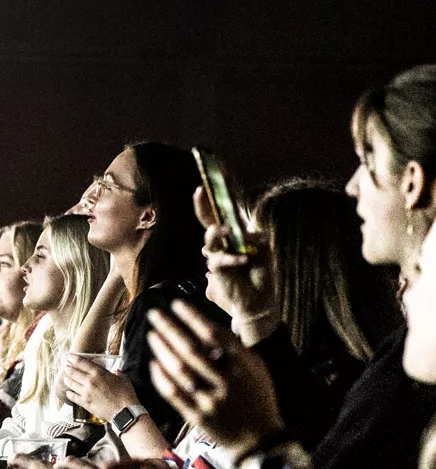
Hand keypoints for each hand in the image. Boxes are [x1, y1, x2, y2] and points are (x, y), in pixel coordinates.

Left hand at [62, 355, 138, 423]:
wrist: (125, 412)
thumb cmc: (126, 395)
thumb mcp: (123, 379)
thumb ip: (118, 373)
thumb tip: (116, 370)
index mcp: (99, 373)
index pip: (81, 362)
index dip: (72, 358)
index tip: (68, 357)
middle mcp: (90, 381)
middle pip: (73, 372)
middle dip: (68, 368)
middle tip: (66, 367)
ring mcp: (86, 392)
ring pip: (71, 384)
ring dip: (67, 380)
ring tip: (65, 378)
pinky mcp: (85, 403)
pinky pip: (73, 397)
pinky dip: (69, 394)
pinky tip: (68, 393)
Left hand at [146, 300, 283, 459]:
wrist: (260, 442)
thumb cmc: (257, 398)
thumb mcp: (257, 371)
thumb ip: (237, 349)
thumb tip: (209, 323)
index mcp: (245, 367)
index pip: (215, 335)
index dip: (193, 317)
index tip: (176, 304)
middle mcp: (228, 382)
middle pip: (192, 349)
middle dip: (170, 328)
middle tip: (154, 313)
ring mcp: (212, 401)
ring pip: (180, 370)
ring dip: (162, 349)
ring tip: (152, 334)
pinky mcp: (198, 417)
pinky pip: (174, 393)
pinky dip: (161, 377)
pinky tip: (154, 363)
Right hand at [194, 188, 277, 330]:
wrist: (260, 302)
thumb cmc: (263, 275)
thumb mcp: (266, 250)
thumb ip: (252, 237)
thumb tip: (238, 231)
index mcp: (237, 232)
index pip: (228, 206)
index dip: (224, 187)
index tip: (220, 166)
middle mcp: (224, 240)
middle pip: (209, 217)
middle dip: (203, 202)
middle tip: (201, 189)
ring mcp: (218, 253)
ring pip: (210, 236)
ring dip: (216, 231)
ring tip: (225, 229)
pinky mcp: (216, 268)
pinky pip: (219, 258)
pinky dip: (231, 258)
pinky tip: (242, 260)